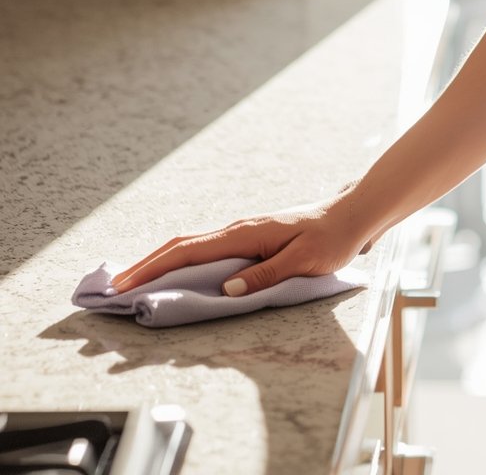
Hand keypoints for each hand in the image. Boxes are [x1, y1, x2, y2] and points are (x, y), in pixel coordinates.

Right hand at [107, 180, 376, 297]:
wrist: (352, 215)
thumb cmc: (331, 238)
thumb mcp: (303, 261)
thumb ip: (265, 276)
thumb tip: (226, 290)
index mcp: (245, 233)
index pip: (189, 251)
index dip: (153, 268)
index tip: (123, 285)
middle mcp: (238, 229)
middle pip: (181, 246)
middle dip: (145, 266)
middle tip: (112, 289)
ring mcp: (241, 233)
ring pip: (191, 248)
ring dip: (160, 264)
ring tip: (132, 284)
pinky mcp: (248, 239)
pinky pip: (206, 251)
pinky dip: (182, 262)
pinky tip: (173, 276)